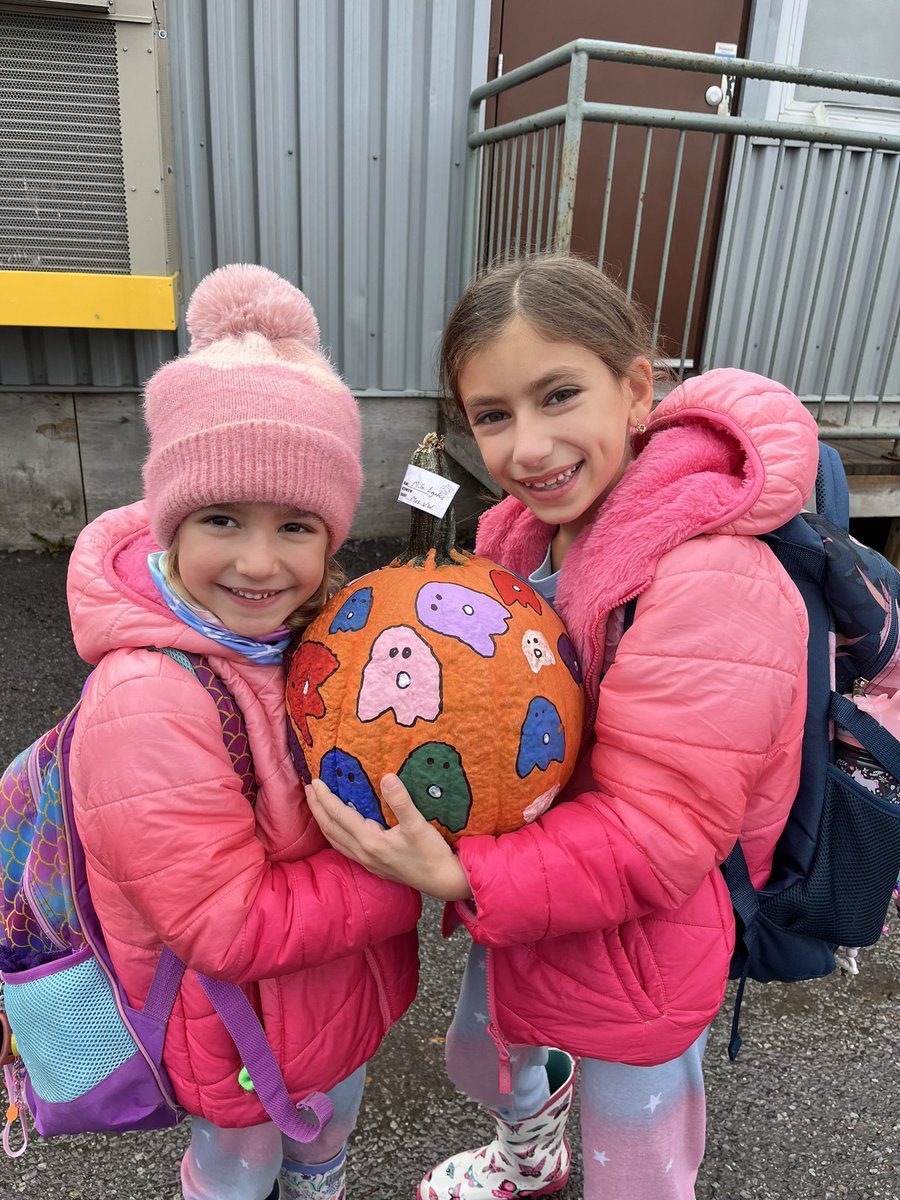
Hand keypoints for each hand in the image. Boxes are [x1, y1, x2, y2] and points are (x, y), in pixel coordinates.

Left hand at [305, 774, 472, 901]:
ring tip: (317, 805)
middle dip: (317, 807)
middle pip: (330, 828)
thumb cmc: (432, 854)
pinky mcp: (373, 865)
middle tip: (307, 788)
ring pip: (334, 839)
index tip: (315, 781)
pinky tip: (337, 829)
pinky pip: (344, 847)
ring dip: (323, 820)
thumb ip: (401, 801)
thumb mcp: (419, 825)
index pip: (339, 815)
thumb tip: (386, 777)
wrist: (442, 882)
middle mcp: (363, 853)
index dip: (325, 798)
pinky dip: (334, 833)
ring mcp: (367, 861)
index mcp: (370, 841)